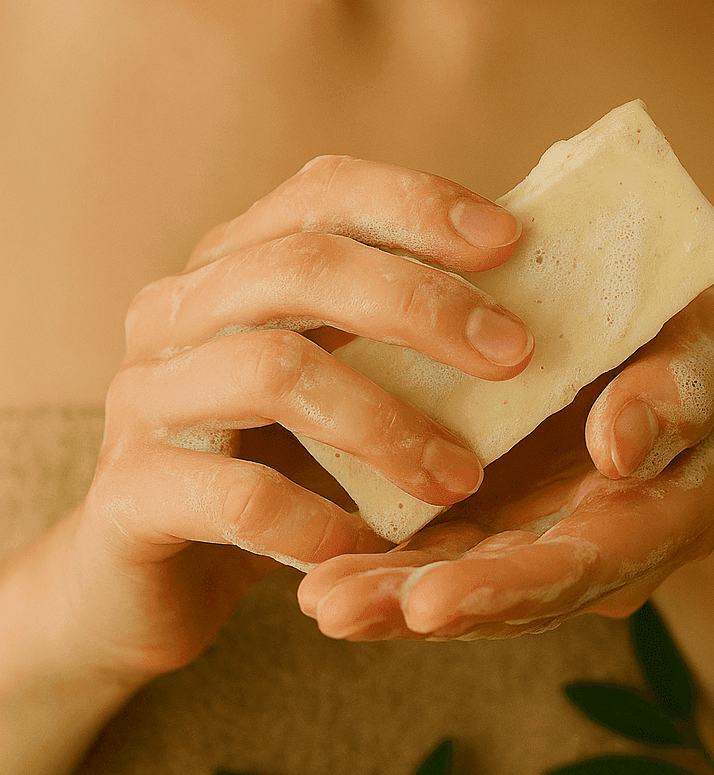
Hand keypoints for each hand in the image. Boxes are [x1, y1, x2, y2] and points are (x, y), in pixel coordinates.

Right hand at [55, 157, 534, 684]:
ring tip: (460, 478)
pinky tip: (371, 547)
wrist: (139, 581)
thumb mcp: (325, 376)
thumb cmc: (265, 464)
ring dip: (387, 423)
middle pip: (300, 266)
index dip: (416, 204)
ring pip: (273, 371)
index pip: (320, 193)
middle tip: (514, 354)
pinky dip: (318, 519)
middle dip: (421, 304)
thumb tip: (522, 268)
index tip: (509, 241)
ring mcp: (143, 398)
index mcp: (230, 265)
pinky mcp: (129, 495)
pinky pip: (237, 495)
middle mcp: (175, 311)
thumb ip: (388, 323)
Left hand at [296, 283, 713, 640]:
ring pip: (466, 582)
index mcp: (665, 511)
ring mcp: (543, 537)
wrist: (686, 360)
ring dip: (389, 597)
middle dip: (424, 605)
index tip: (434, 599)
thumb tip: (622, 447)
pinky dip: (383, 559)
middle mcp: (599, 544)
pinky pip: (439, 548)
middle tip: (338, 609)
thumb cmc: (708, 347)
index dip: (512, 586)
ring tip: (317, 600)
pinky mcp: (497, 516)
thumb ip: (684, 392)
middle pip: (513, 594)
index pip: (590, 562)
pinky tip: (316, 566)